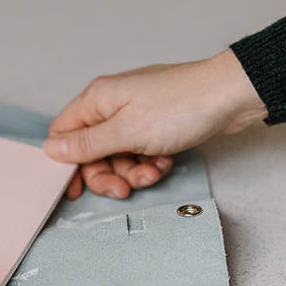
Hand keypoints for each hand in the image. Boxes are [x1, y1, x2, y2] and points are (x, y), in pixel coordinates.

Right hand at [44, 49, 267, 198]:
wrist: (233, 96)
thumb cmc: (182, 105)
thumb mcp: (127, 132)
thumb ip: (87, 144)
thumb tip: (52, 149)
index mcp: (97, 100)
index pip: (64, 134)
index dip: (66, 164)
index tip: (76, 189)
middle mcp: (111, 105)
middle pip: (91, 151)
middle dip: (107, 174)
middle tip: (124, 189)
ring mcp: (134, 114)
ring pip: (117, 154)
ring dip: (133, 171)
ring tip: (154, 171)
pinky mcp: (155, 124)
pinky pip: (139, 151)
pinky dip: (149, 162)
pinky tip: (165, 162)